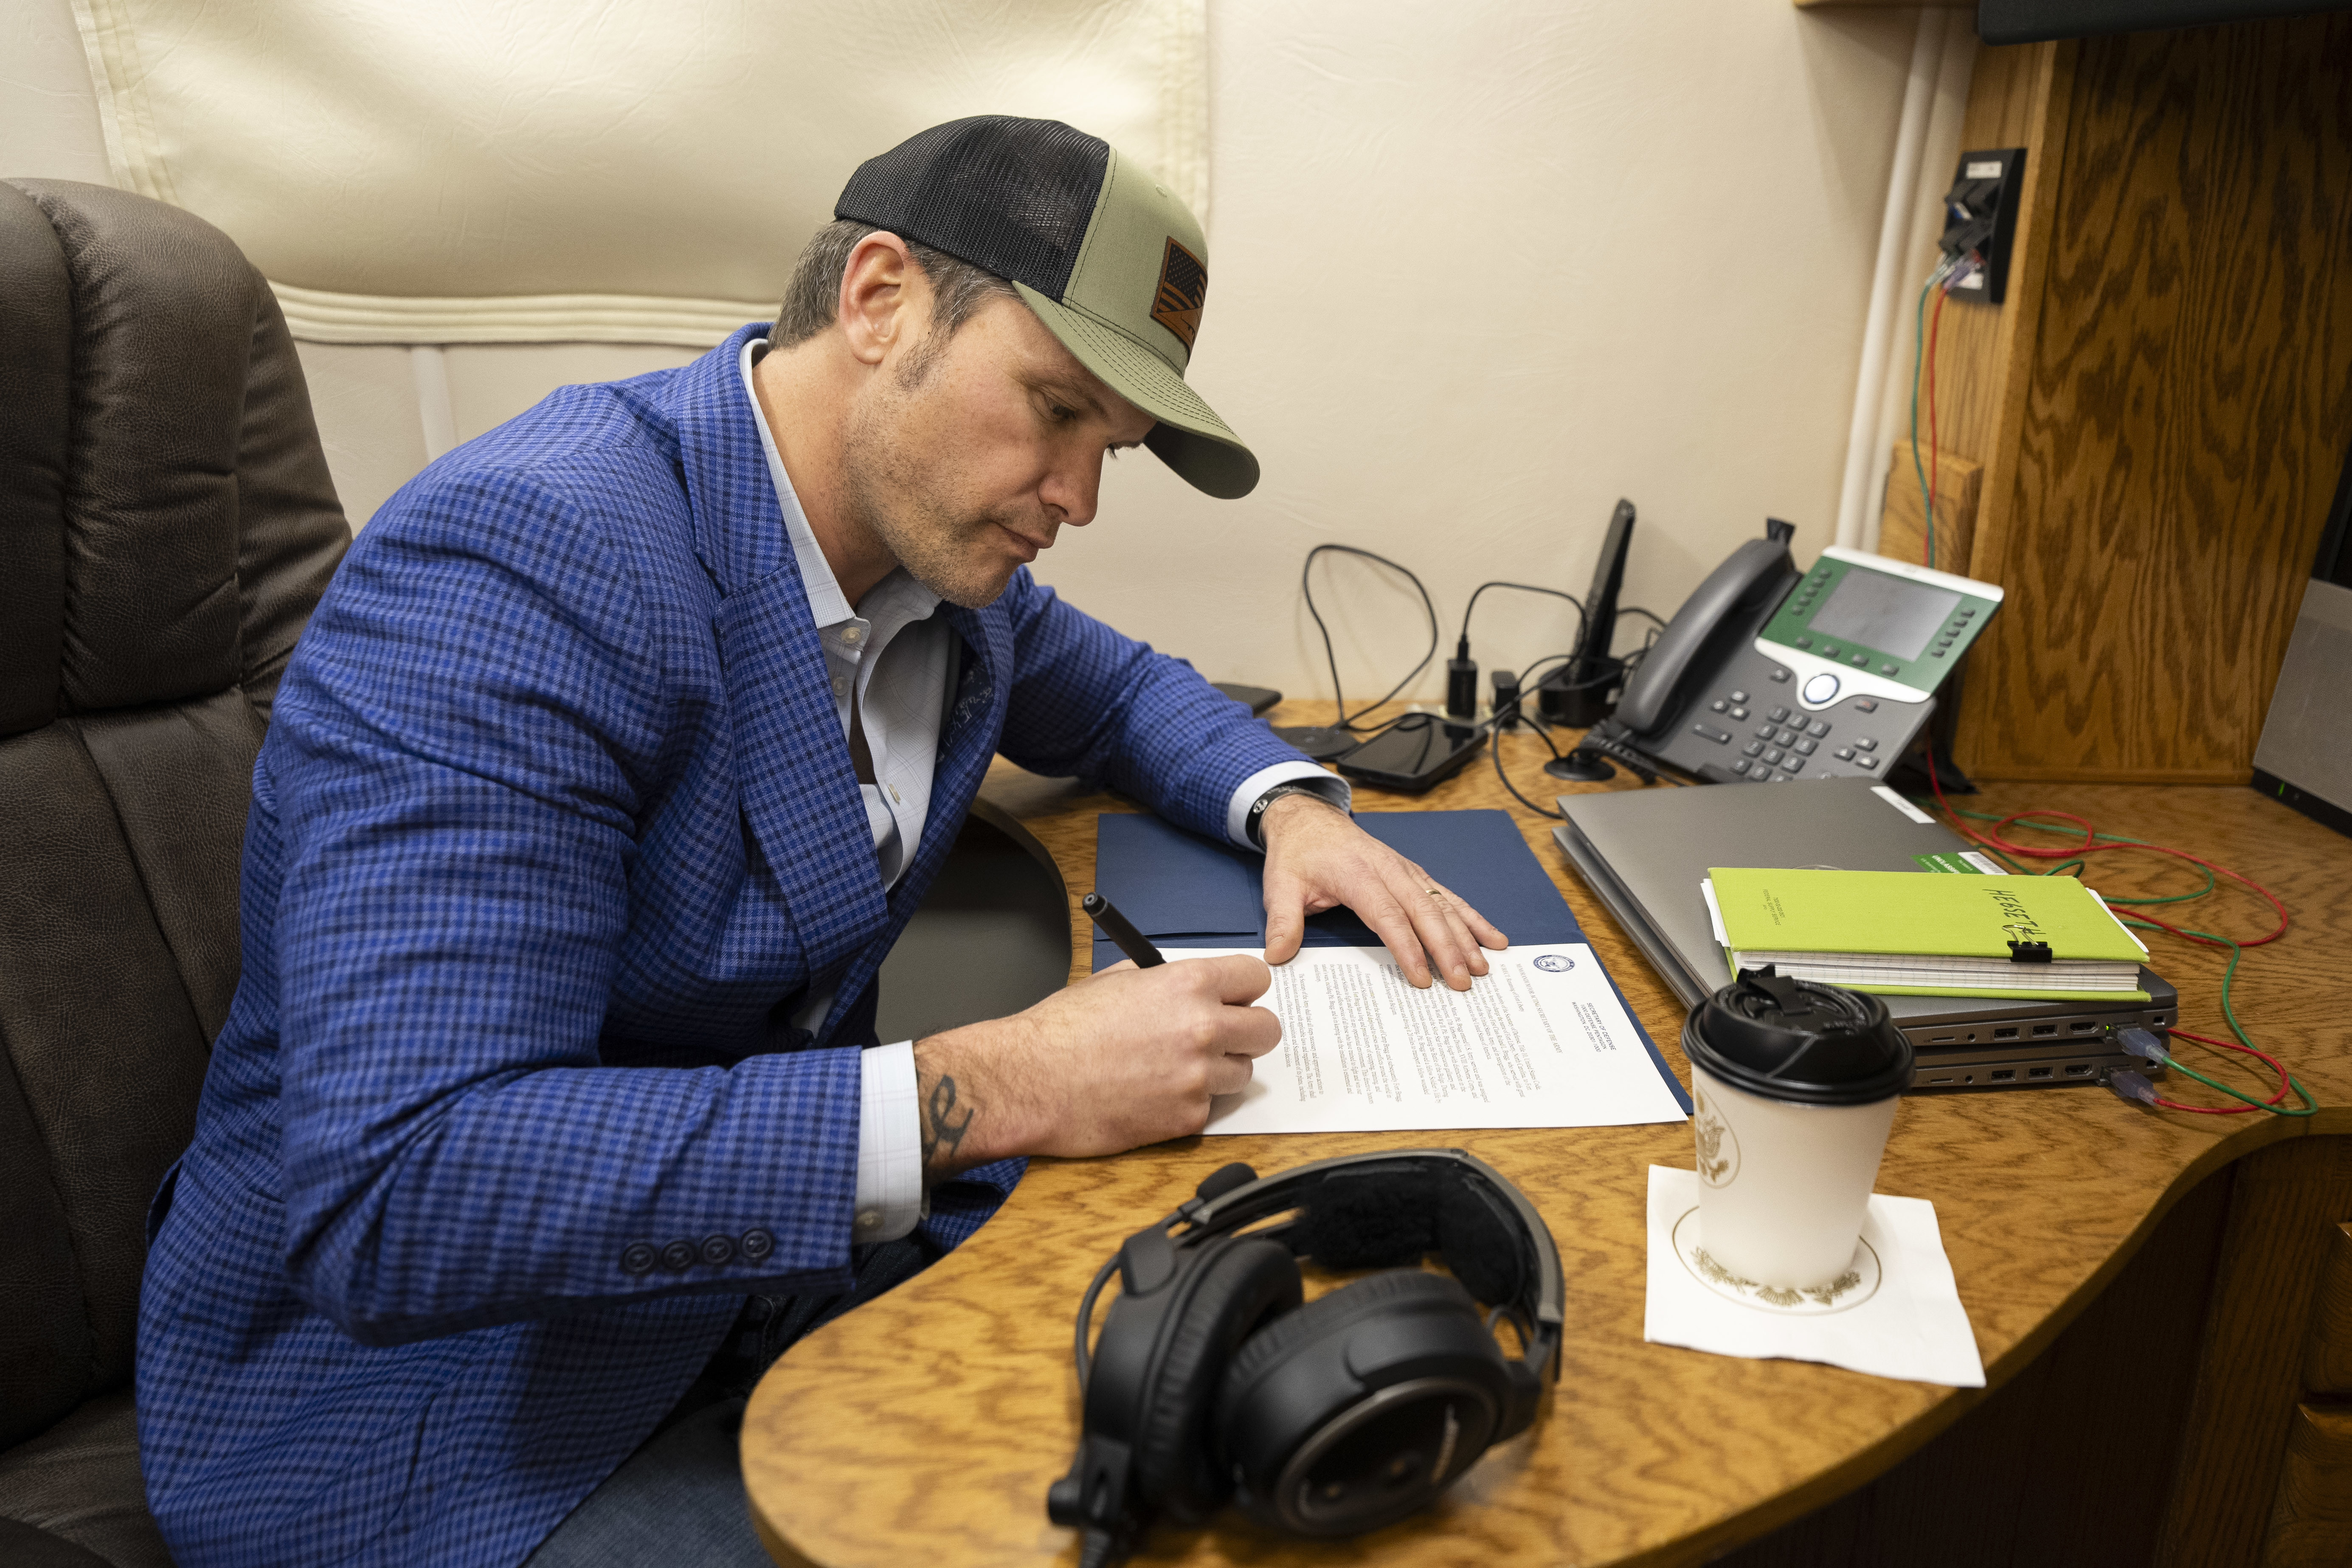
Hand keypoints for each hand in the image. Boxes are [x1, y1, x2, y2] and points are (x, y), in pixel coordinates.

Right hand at [909, 954, 1280, 1178]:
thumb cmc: (1062, 1031)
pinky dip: (1188, 1103)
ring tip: (1175, 1069)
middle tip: (1219, 1038)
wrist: (1030, 1082)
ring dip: (1219, 1071)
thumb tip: (1192, 984)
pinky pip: (1209, 1108)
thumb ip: (1165, 979)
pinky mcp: (1187, 1119)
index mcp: (1187, 984)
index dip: (1243, 989)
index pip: (1256, 978)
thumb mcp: (1116, 980)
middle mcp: (1202, 1028)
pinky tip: (1153, 1095)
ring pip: (1243, 1073)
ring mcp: (1198, 1077)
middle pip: (1267, 1030)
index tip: (1234, 999)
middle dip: (1246, 1032)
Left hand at [1259, 793, 1507, 989]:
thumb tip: (1278, 955)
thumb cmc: (1298, 854)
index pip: (1388, 915)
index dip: (1407, 947)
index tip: (1421, 977)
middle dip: (1447, 948)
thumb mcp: (1281, 885)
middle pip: (1425, 911)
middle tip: (1462, 982)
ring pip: (1443, 904)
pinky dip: (1471, 917)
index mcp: (1357, 874)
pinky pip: (1447, 896)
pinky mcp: (1414, 874)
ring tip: (1484, 967)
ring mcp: (1405, 871)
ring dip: (1466, 935)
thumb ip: (1283, 921)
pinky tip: (1492, 936)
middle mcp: (1389, 870)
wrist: (1309, 819)